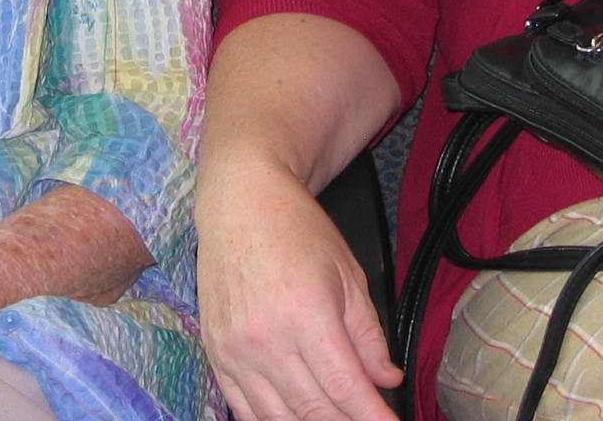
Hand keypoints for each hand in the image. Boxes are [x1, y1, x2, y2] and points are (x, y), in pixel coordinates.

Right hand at [198, 161, 401, 420]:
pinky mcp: (217, 355)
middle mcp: (266, 340)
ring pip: (279, 418)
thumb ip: (368, 333)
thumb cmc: (296, 230)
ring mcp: (236, 351)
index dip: (372, 416)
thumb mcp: (347, 274)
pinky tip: (294, 419)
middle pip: (314, 410)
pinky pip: (244, 408)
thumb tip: (386, 378)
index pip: (345, 387)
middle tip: (368, 420)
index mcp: (306, 314)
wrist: (240, 203)